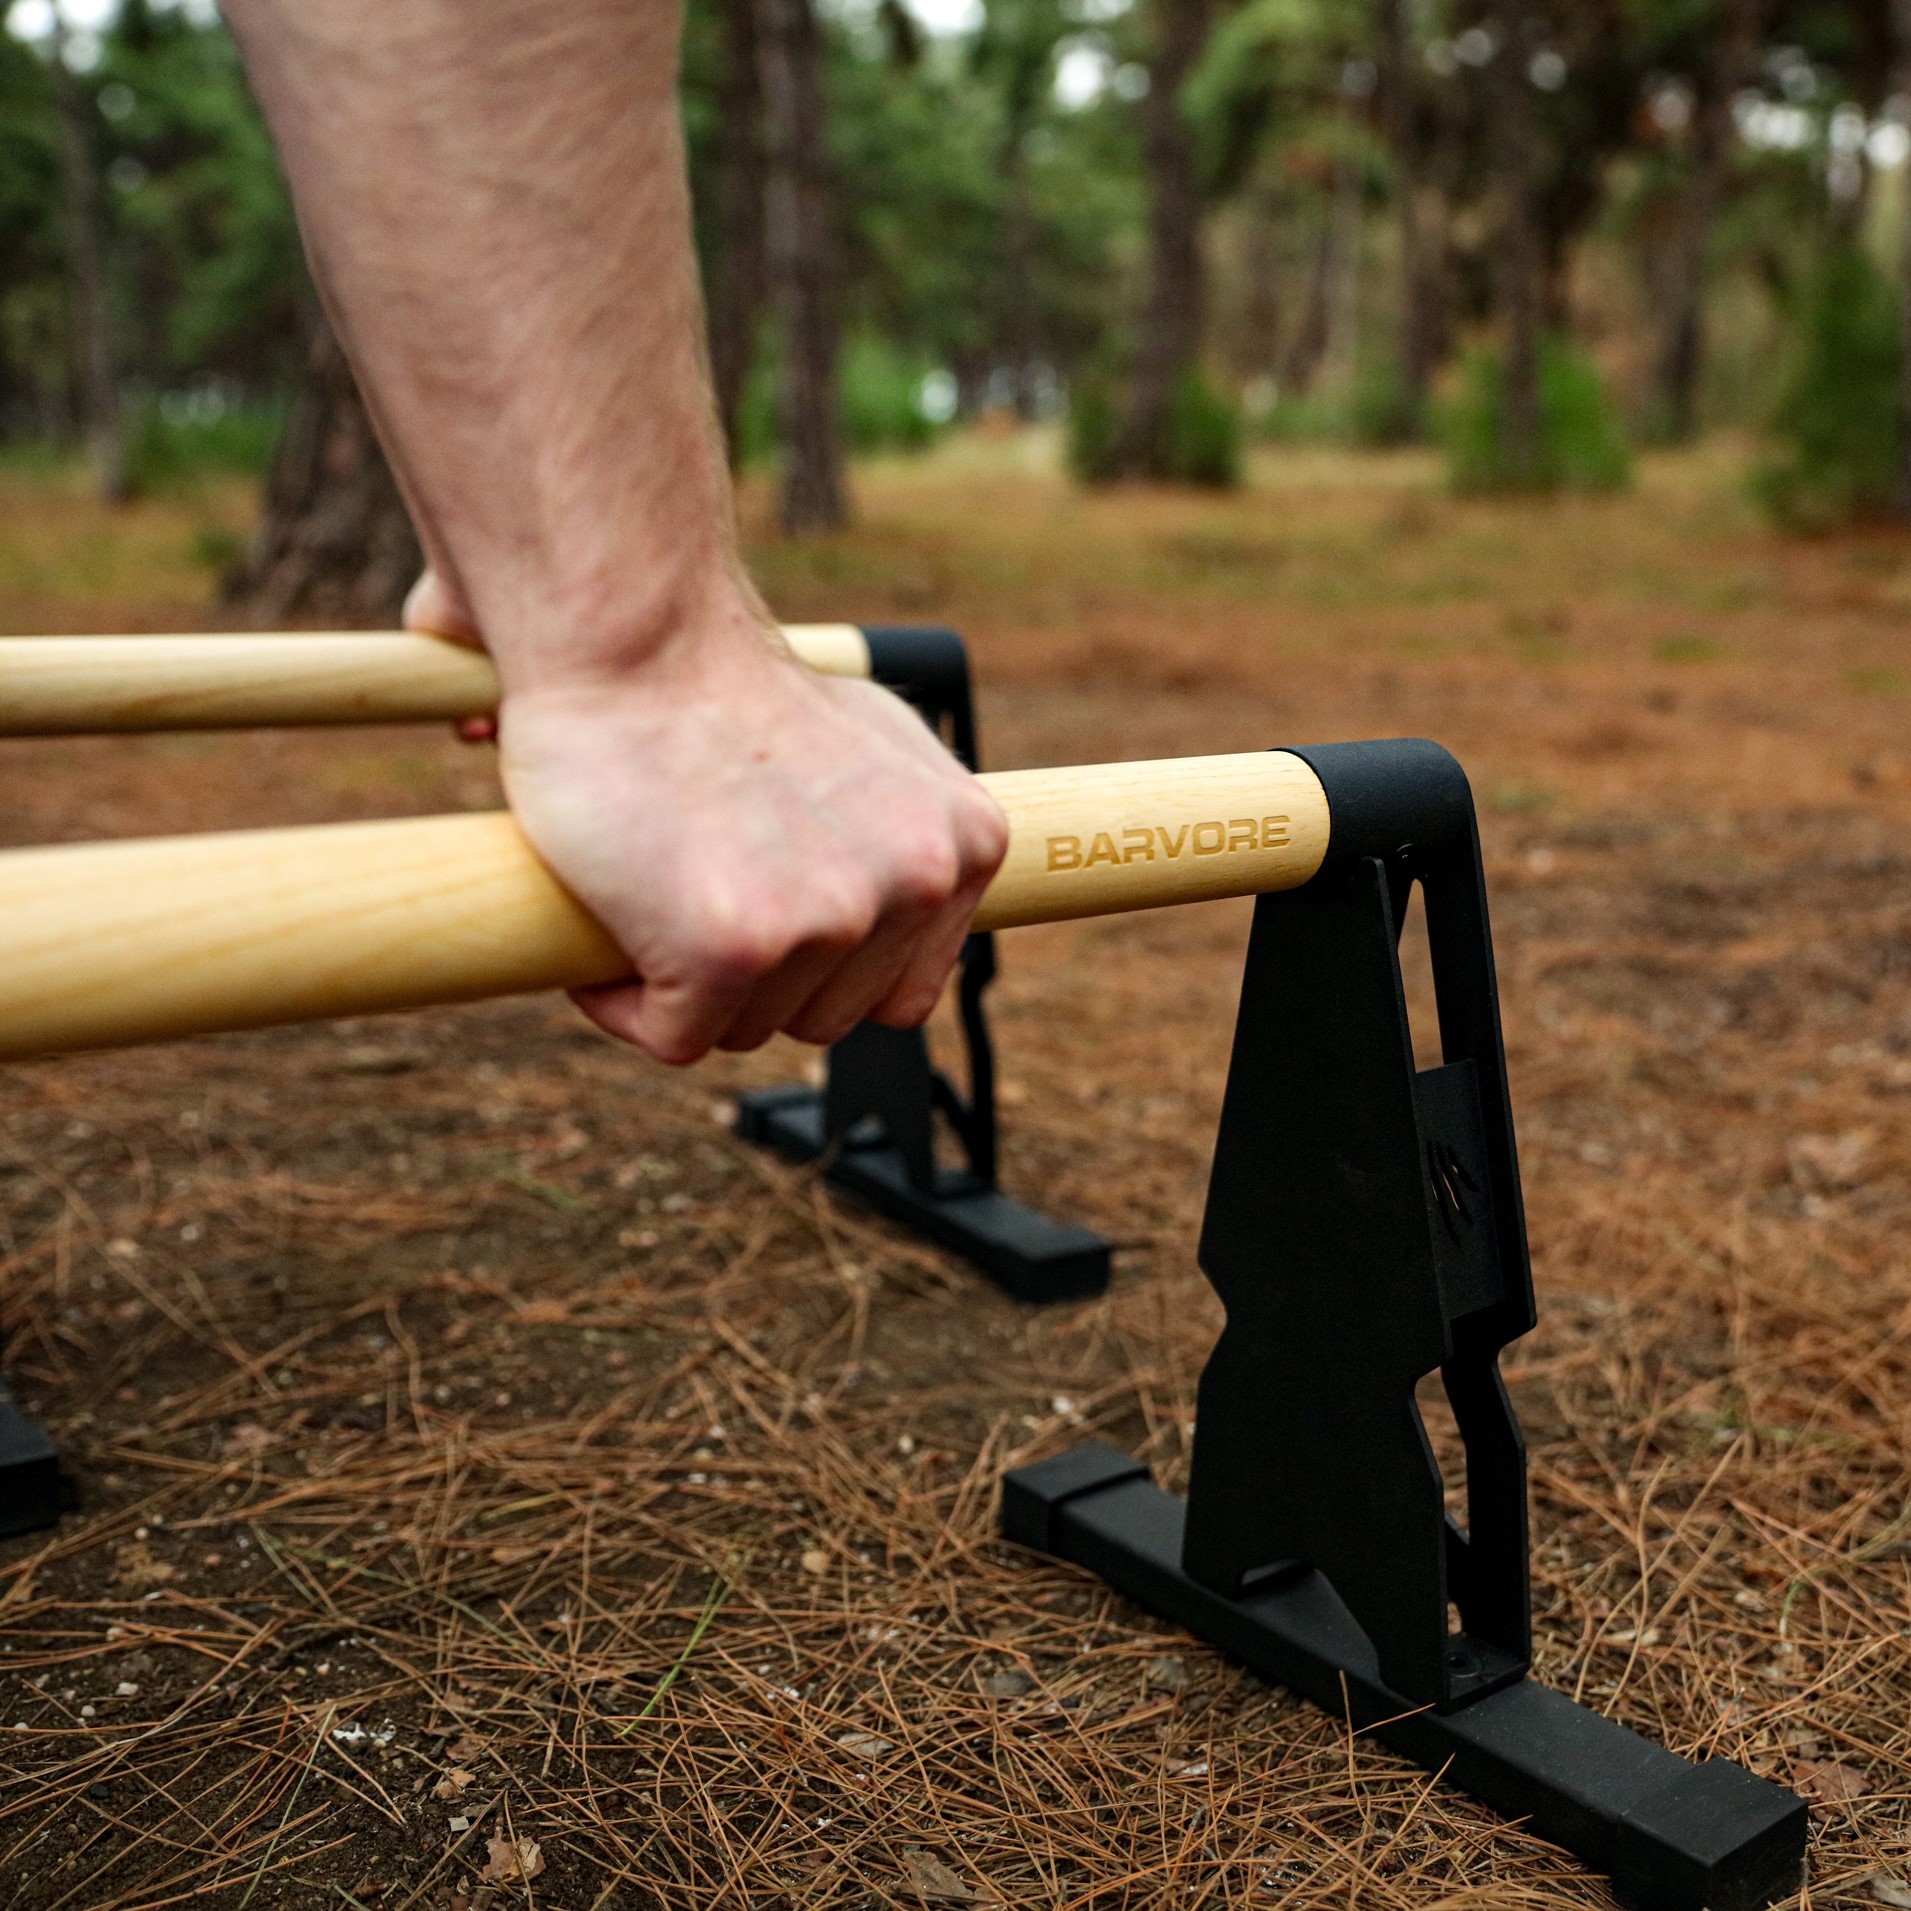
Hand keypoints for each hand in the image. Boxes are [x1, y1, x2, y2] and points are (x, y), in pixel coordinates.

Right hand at [470, 589, 1005, 1065]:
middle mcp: (916, 883)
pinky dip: (626, 1002)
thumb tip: (902, 896)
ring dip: (688, 987)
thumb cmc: (724, 684)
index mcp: (962, 844)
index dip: (819, 966)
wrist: (634, 634)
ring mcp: (832, 918)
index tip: (766, 914)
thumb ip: (900, 829)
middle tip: (694, 885)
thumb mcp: (868, 745)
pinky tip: (613, 914)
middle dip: (751, 978)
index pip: (900, 989)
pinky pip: (674, 1038)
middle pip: (824, 1017)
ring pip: (749, 1029)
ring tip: (656, 885)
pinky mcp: (737, 949)